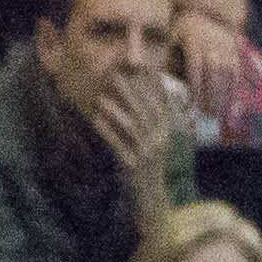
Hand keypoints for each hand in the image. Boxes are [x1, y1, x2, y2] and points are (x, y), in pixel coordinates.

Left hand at [87, 66, 178, 183]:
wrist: (151, 195)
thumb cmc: (148, 162)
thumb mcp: (155, 139)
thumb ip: (152, 118)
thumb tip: (147, 94)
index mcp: (166, 131)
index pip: (160, 103)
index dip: (150, 85)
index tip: (139, 67)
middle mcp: (160, 140)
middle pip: (145, 112)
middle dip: (131, 92)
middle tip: (115, 75)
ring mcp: (148, 153)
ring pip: (133, 128)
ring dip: (117, 112)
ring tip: (102, 99)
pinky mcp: (134, 165)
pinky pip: (119, 145)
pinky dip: (107, 132)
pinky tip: (96, 120)